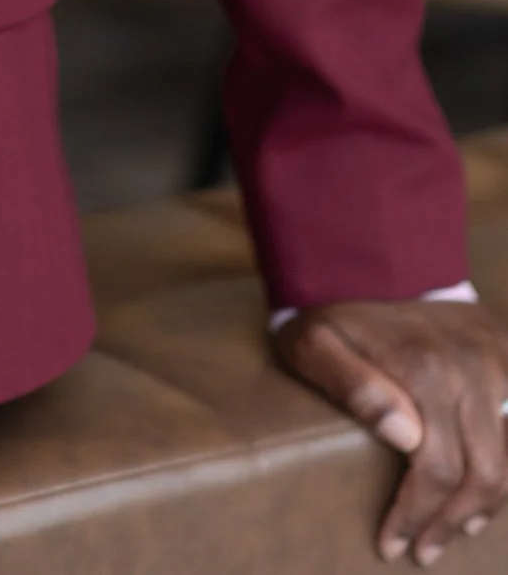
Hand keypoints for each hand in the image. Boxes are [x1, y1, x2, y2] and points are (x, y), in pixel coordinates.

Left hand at [274, 300, 507, 562]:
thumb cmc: (335, 311)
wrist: (374, 258)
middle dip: (450, 523)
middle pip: (481, 475)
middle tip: (420, 551)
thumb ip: (351, 384)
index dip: (415, 515)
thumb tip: (403, 437)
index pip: (434, 470)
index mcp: (425, 369)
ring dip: (482, 507)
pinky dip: (505, 471)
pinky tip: (482, 496)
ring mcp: (497, 365)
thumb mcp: (315, 341)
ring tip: (449, 532)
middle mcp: (473, 369)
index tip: (391, 545)